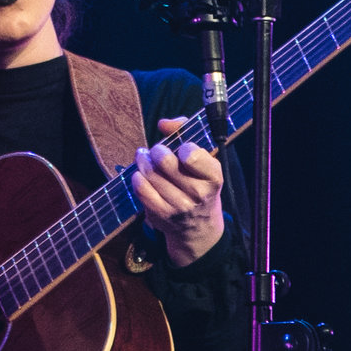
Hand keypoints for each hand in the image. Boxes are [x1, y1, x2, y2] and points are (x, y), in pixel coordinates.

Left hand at [132, 116, 225, 266]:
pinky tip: (140, 174)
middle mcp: (198, 193)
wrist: (198, 226)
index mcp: (213, 177)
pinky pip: (141, 189)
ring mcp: (179, 206)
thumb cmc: (198, 183)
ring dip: (143, 161)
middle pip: (164, 161)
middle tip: (156, 151)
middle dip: (156, 151)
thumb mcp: (202, 159)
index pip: (191, 155)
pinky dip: (137, 177)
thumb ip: (184, 132)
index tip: (182, 150)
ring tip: (144, 158)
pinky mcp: (161, 215)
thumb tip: (163, 123)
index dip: (183, 147)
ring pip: (150, 174)